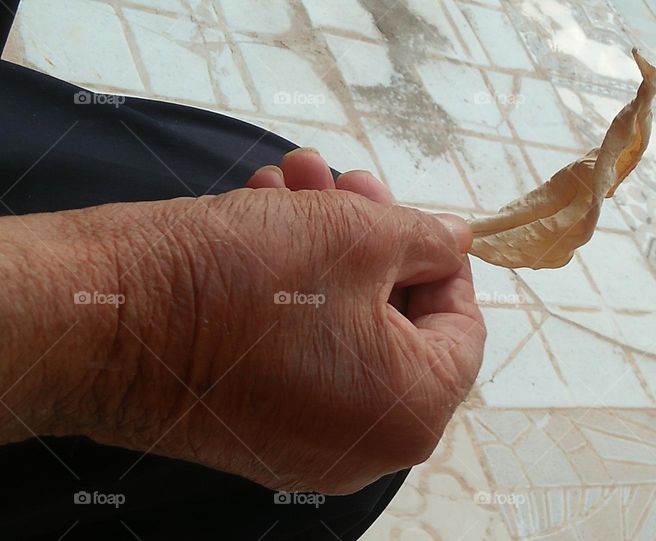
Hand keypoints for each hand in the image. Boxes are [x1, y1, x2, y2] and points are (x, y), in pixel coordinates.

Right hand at [0, 149, 485, 494]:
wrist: (103, 319)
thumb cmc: (247, 279)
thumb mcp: (360, 234)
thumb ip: (429, 240)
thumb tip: (456, 242)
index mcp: (410, 411)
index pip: (462, 330)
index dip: (444, 262)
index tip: (416, 218)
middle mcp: (364, 445)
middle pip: (396, 324)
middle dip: (374, 237)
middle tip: (347, 180)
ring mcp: (305, 441)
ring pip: (341, 327)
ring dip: (325, 246)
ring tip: (293, 178)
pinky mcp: (253, 425)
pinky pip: (298, 351)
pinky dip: (291, 287)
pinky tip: (264, 214)